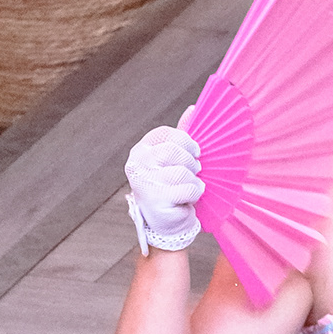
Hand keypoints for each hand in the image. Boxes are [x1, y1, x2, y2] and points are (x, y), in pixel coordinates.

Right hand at [124, 116, 201, 242]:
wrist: (166, 224)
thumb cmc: (171, 187)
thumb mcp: (175, 160)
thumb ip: (181, 136)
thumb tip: (193, 109)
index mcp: (141, 149)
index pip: (166, 134)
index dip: (186, 142)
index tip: (194, 152)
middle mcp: (138, 163)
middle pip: (175, 150)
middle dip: (191, 163)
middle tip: (190, 175)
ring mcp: (145, 180)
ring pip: (184, 171)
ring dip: (193, 182)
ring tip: (186, 189)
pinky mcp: (156, 198)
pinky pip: (188, 188)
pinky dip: (194, 194)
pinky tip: (186, 200)